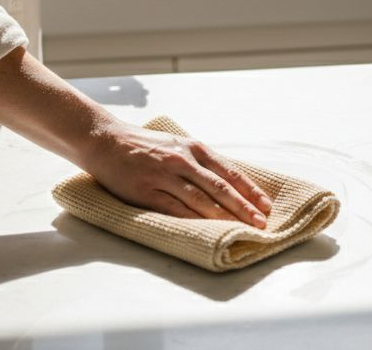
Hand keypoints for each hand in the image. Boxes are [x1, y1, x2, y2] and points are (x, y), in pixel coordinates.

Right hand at [83, 122, 272, 227]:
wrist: (106, 140)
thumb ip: (200, 161)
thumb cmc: (145, 145)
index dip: (250, 190)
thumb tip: (229, 182)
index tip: (265, 206)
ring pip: (200, 200)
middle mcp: (182, 160)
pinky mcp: (146, 191)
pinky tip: (207, 230)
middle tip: (260, 223)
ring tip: (240, 229)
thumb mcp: (177, 144)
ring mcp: (164, 176)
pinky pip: (175, 209)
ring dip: (223, 217)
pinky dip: (193, 220)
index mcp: (193, 148)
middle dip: (243, 207)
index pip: (229, 172)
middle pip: (220, 188)